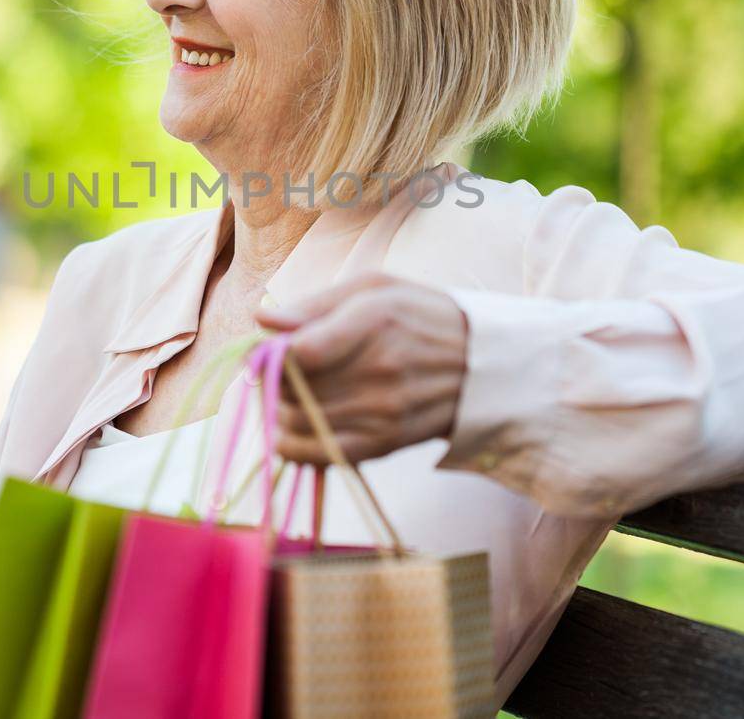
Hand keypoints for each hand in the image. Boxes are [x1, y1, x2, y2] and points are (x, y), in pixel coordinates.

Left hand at [254, 272, 469, 464]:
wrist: (481, 364)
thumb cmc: (419, 316)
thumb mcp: (375, 289)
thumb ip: (315, 304)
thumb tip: (262, 320)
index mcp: (375, 320)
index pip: (302, 351)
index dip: (270, 353)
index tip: (267, 348)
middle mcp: (380, 369)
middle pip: (294, 389)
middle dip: (270, 381)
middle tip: (272, 371)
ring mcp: (384, 410)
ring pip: (301, 422)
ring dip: (279, 411)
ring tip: (287, 395)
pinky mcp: (385, 442)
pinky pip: (322, 454)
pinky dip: (295, 446)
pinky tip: (292, 429)